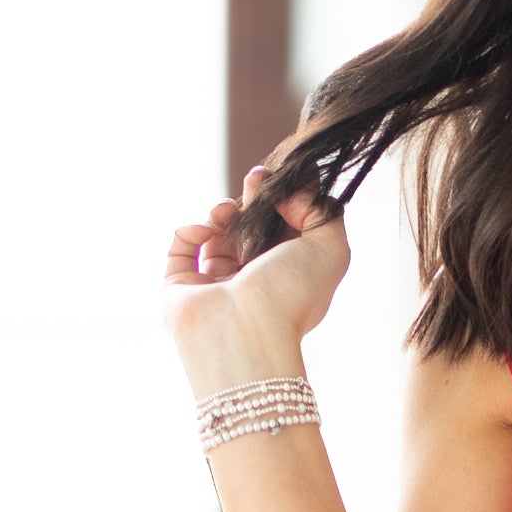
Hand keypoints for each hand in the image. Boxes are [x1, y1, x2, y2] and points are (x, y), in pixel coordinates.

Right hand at [165, 163, 350, 395]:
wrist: (243, 333)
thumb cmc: (290, 296)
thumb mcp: (329, 249)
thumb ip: (323, 213)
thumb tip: (292, 193)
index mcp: (290, 277)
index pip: (286, 231)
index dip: (284, 201)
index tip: (279, 179)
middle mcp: (254, 283)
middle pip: (252, 229)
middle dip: (254, 199)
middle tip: (255, 179)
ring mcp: (216, 285)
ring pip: (217, 235)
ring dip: (222, 212)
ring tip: (227, 211)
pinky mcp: (182, 286)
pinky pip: (182, 248)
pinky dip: (190, 231)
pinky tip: (205, 230)